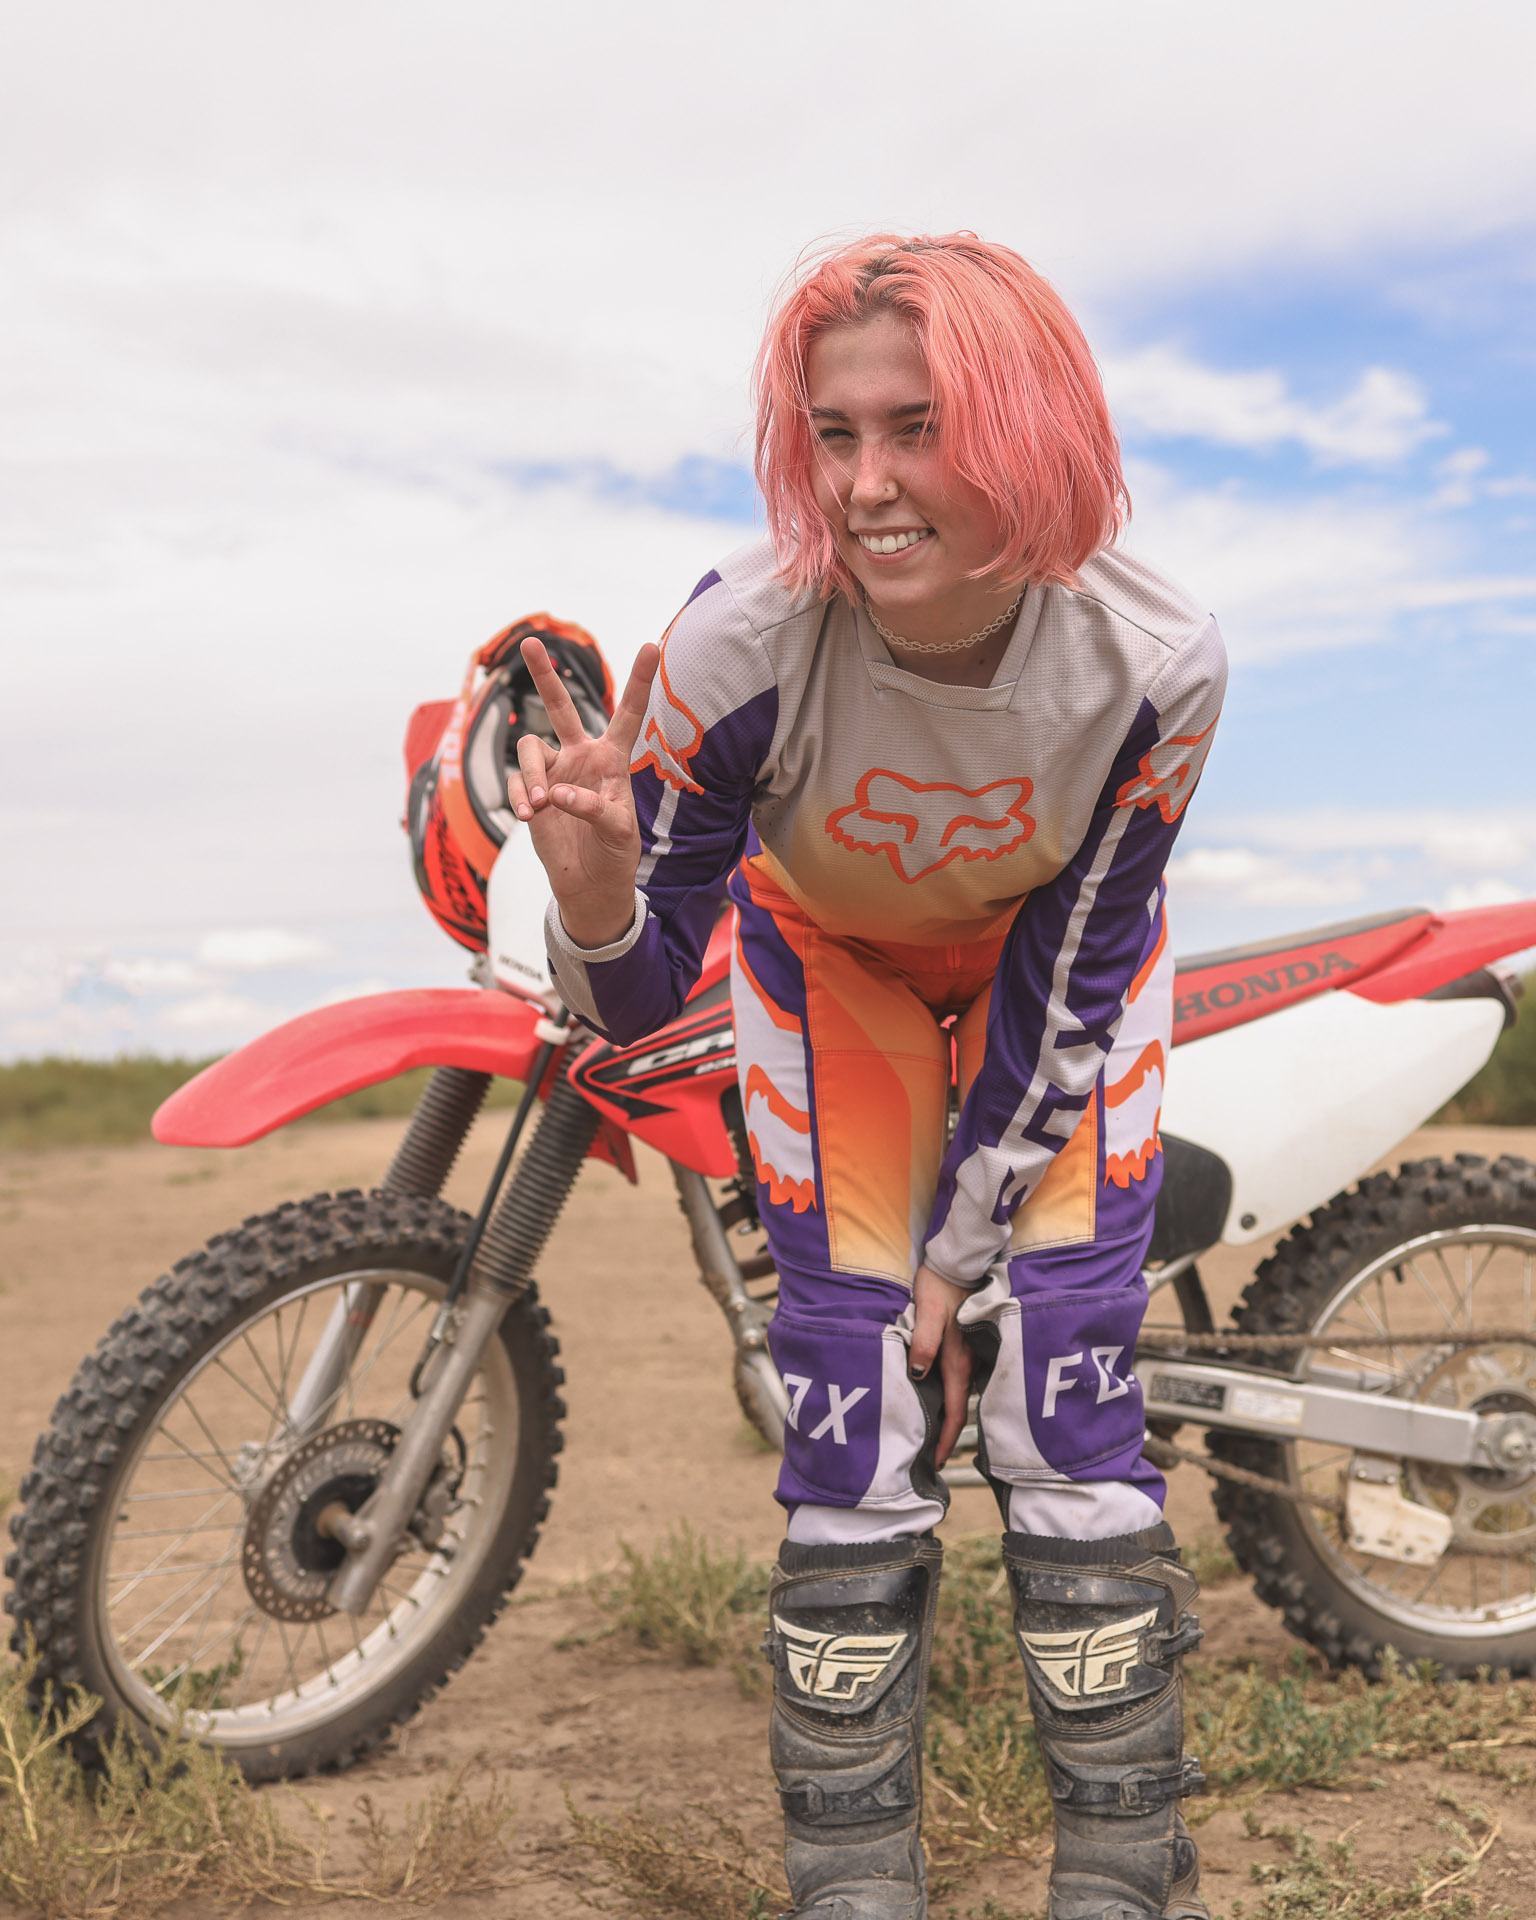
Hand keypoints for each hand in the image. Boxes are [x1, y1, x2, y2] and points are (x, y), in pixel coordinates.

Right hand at [506, 638, 660, 948]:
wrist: (590, 882)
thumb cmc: (615, 852)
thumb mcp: (618, 831)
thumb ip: (594, 808)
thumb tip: (557, 793)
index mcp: (613, 759)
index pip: (628, 714)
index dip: (638, 681)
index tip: (652, 645)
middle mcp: (581, 756)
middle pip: (560, 707)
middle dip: (544, 675)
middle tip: (530, 641)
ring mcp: (552, 773)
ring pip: (530, 749)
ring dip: (531, 776)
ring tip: (539, 806)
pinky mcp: (531, 793)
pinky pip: (518, 784)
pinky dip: (522, 799)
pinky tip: (532, 817)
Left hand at [909, 1263, 972, 1467]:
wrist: (957, 1264)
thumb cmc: (940, 1286)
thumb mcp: (928, 1312)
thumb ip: (924, 1342)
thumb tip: (919, 1372)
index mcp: (958, 1362)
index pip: (954, 1411)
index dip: (946, 1439)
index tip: (938, 1463)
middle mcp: (967, 1364)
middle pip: (957, 1409)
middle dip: (947, 1436)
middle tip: (932, 1458)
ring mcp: (968, 1356)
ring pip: (958, 1396)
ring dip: (947, 1417)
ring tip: (932, 1436)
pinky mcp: (964, 1347)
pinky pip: (957, 1381)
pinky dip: (948, 1397)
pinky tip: (937, 1400)